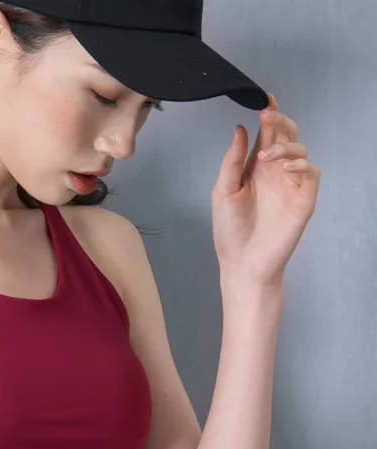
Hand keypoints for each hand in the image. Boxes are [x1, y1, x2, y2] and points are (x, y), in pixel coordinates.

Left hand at [211, 92, 320, 287]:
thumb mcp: (223, 191)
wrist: (242, 262)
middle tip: (268, 116)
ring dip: (285, 146)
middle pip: (286, 135)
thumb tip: (241, 129)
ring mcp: (291, 184)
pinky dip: (301, 165)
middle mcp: (275, 171)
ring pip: (300, 149)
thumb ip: (232, 160)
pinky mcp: (304, 198)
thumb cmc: (230, 230)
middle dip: (279, 121)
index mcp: (255, 167)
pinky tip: (286, 168)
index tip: (264, 98)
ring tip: (268, 157)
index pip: (267, 134)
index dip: (268, 114)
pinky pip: (311, 173)